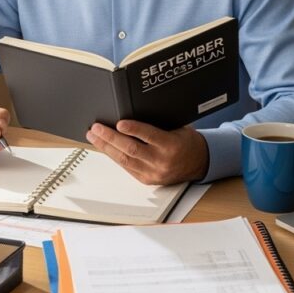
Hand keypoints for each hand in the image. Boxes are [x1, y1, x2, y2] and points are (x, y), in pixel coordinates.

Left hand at [86, 120, 207, 184]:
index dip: (133, 129)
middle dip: (110, 138)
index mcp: (171, 145)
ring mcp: (153, 173)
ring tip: (94, 136)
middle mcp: (161, 161)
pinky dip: (114, 156)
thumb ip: (158, 124)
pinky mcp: (147, 180)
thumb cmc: (187, 142)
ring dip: (106, 147)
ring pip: (124, 160)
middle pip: (131, 149)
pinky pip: (126, 167)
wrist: (199, 163)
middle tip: (96, 128)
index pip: (149, 136)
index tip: (119, 123)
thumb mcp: (178, 128)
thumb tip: (132, 112)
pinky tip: (105, 147)